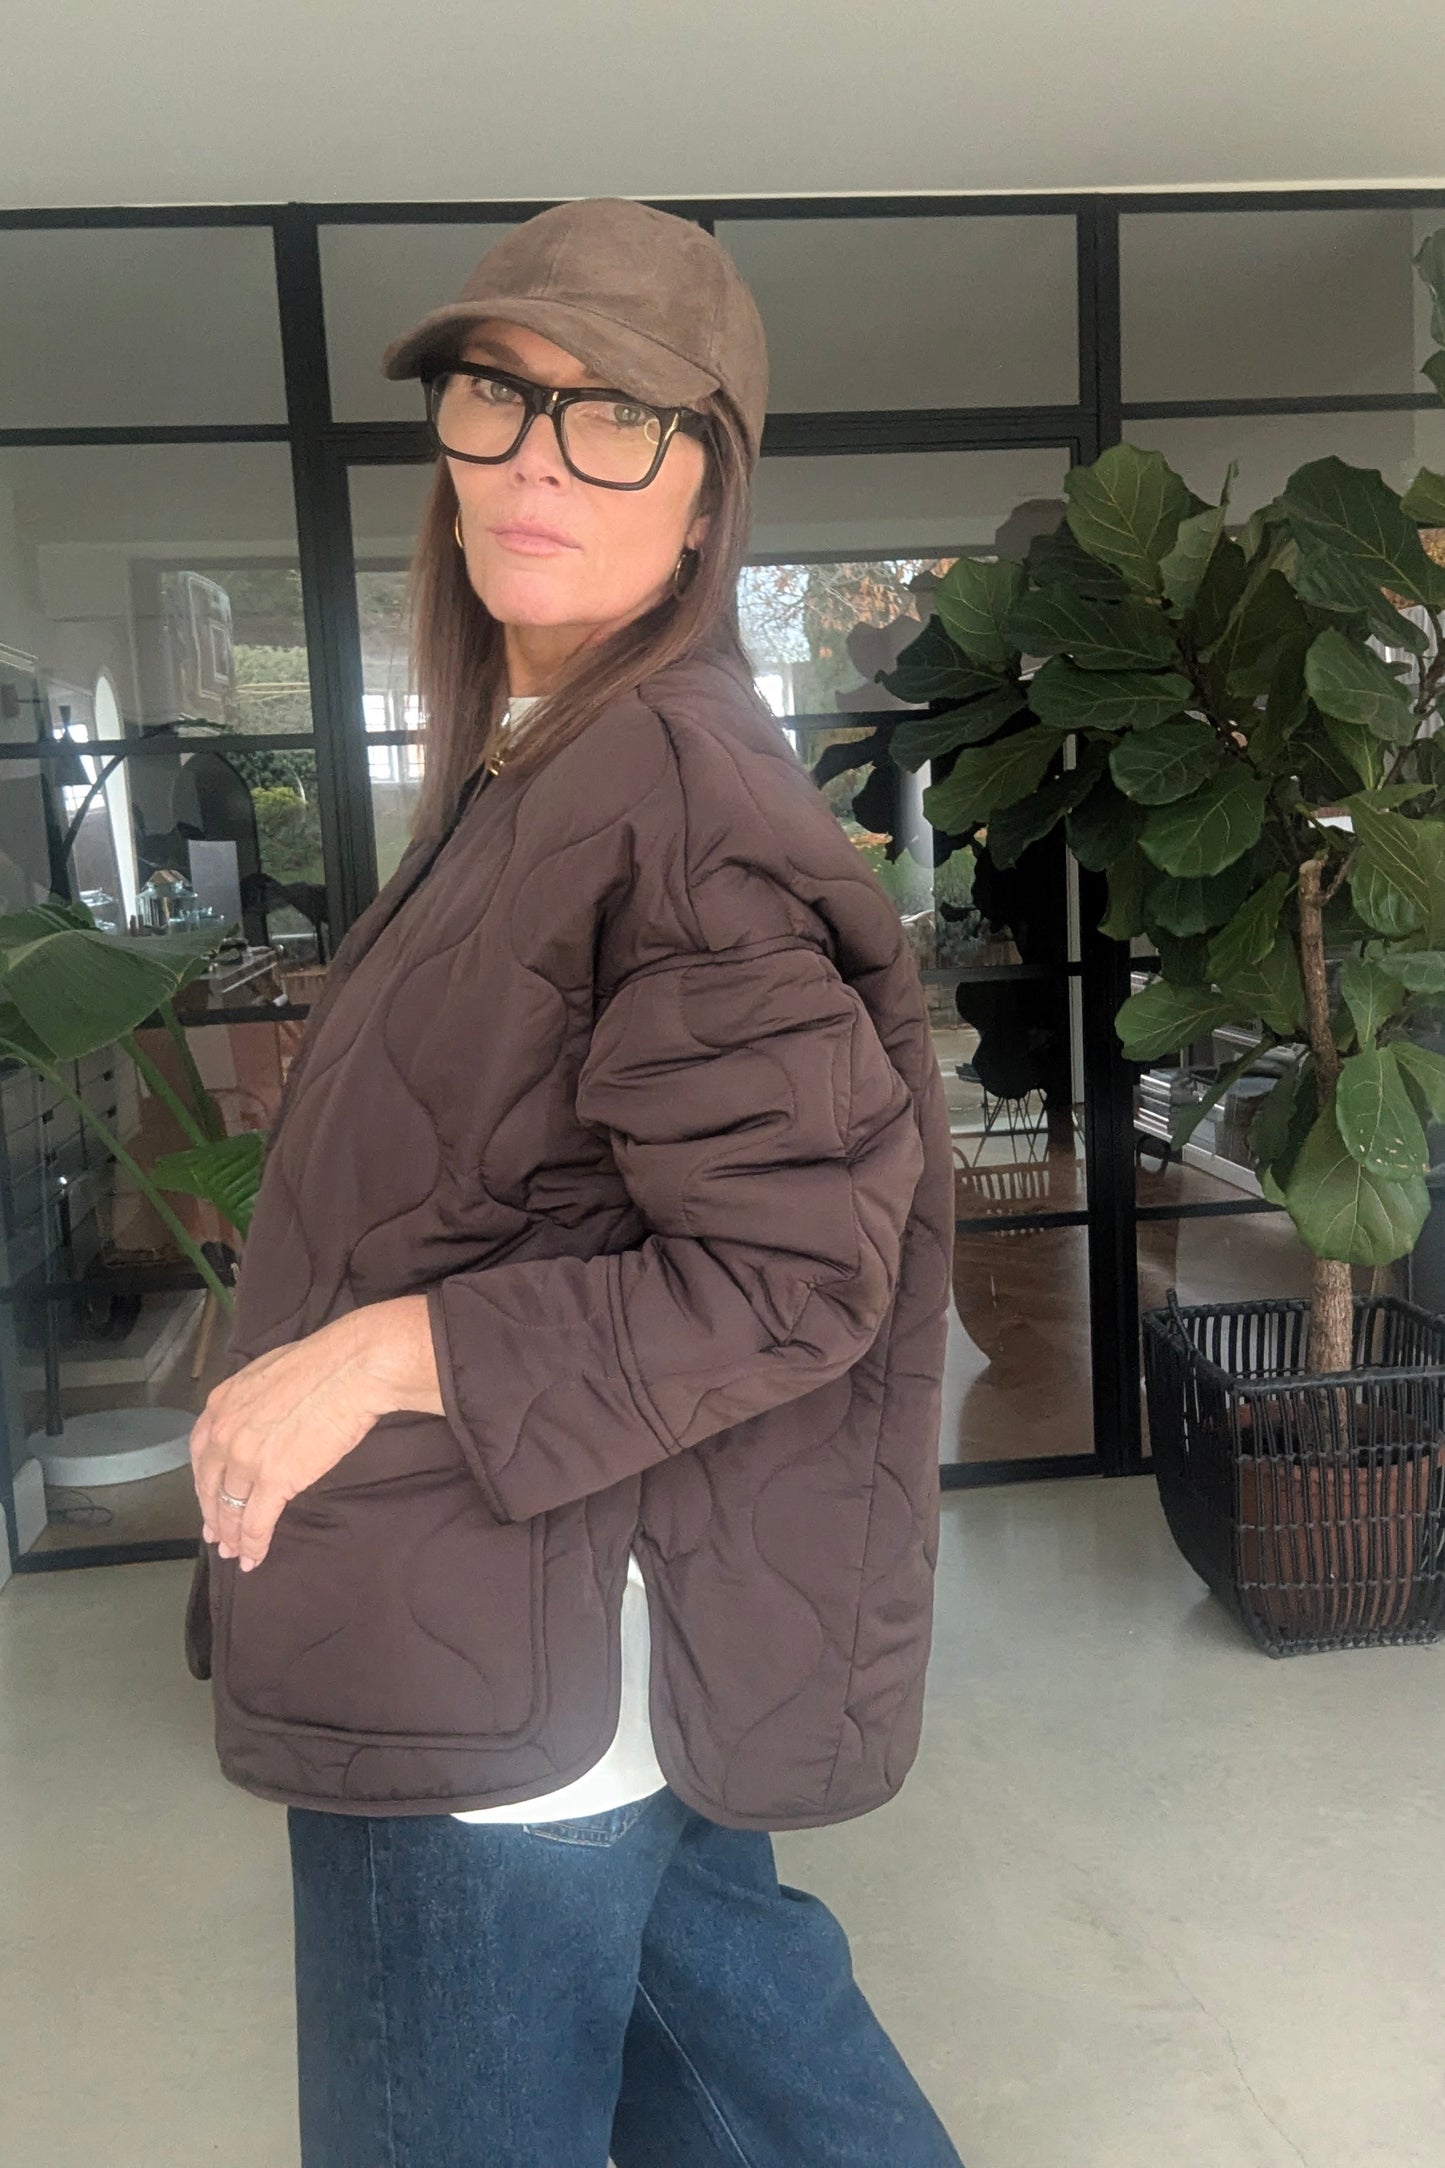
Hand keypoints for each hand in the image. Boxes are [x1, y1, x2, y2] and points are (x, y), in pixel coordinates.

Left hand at [190, 1294, 443, 1572]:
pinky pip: (256, 1523)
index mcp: (222, 1405)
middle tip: (217, 1536)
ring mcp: (247, 1459)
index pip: (202, 1454)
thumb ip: (252, 1404)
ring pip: (230, 1509)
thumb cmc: (324, 1363)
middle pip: (210, 1486)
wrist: (351, 1368)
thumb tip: (262, 1421)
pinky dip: (253, 1545)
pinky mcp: (274, 1480)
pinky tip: (254, 1558)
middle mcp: (225, 1433)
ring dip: (232, 1536)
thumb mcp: (267, 1375)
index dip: (204, 1483)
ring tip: (235, 1553)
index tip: (208, 1499)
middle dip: (213, 1515)